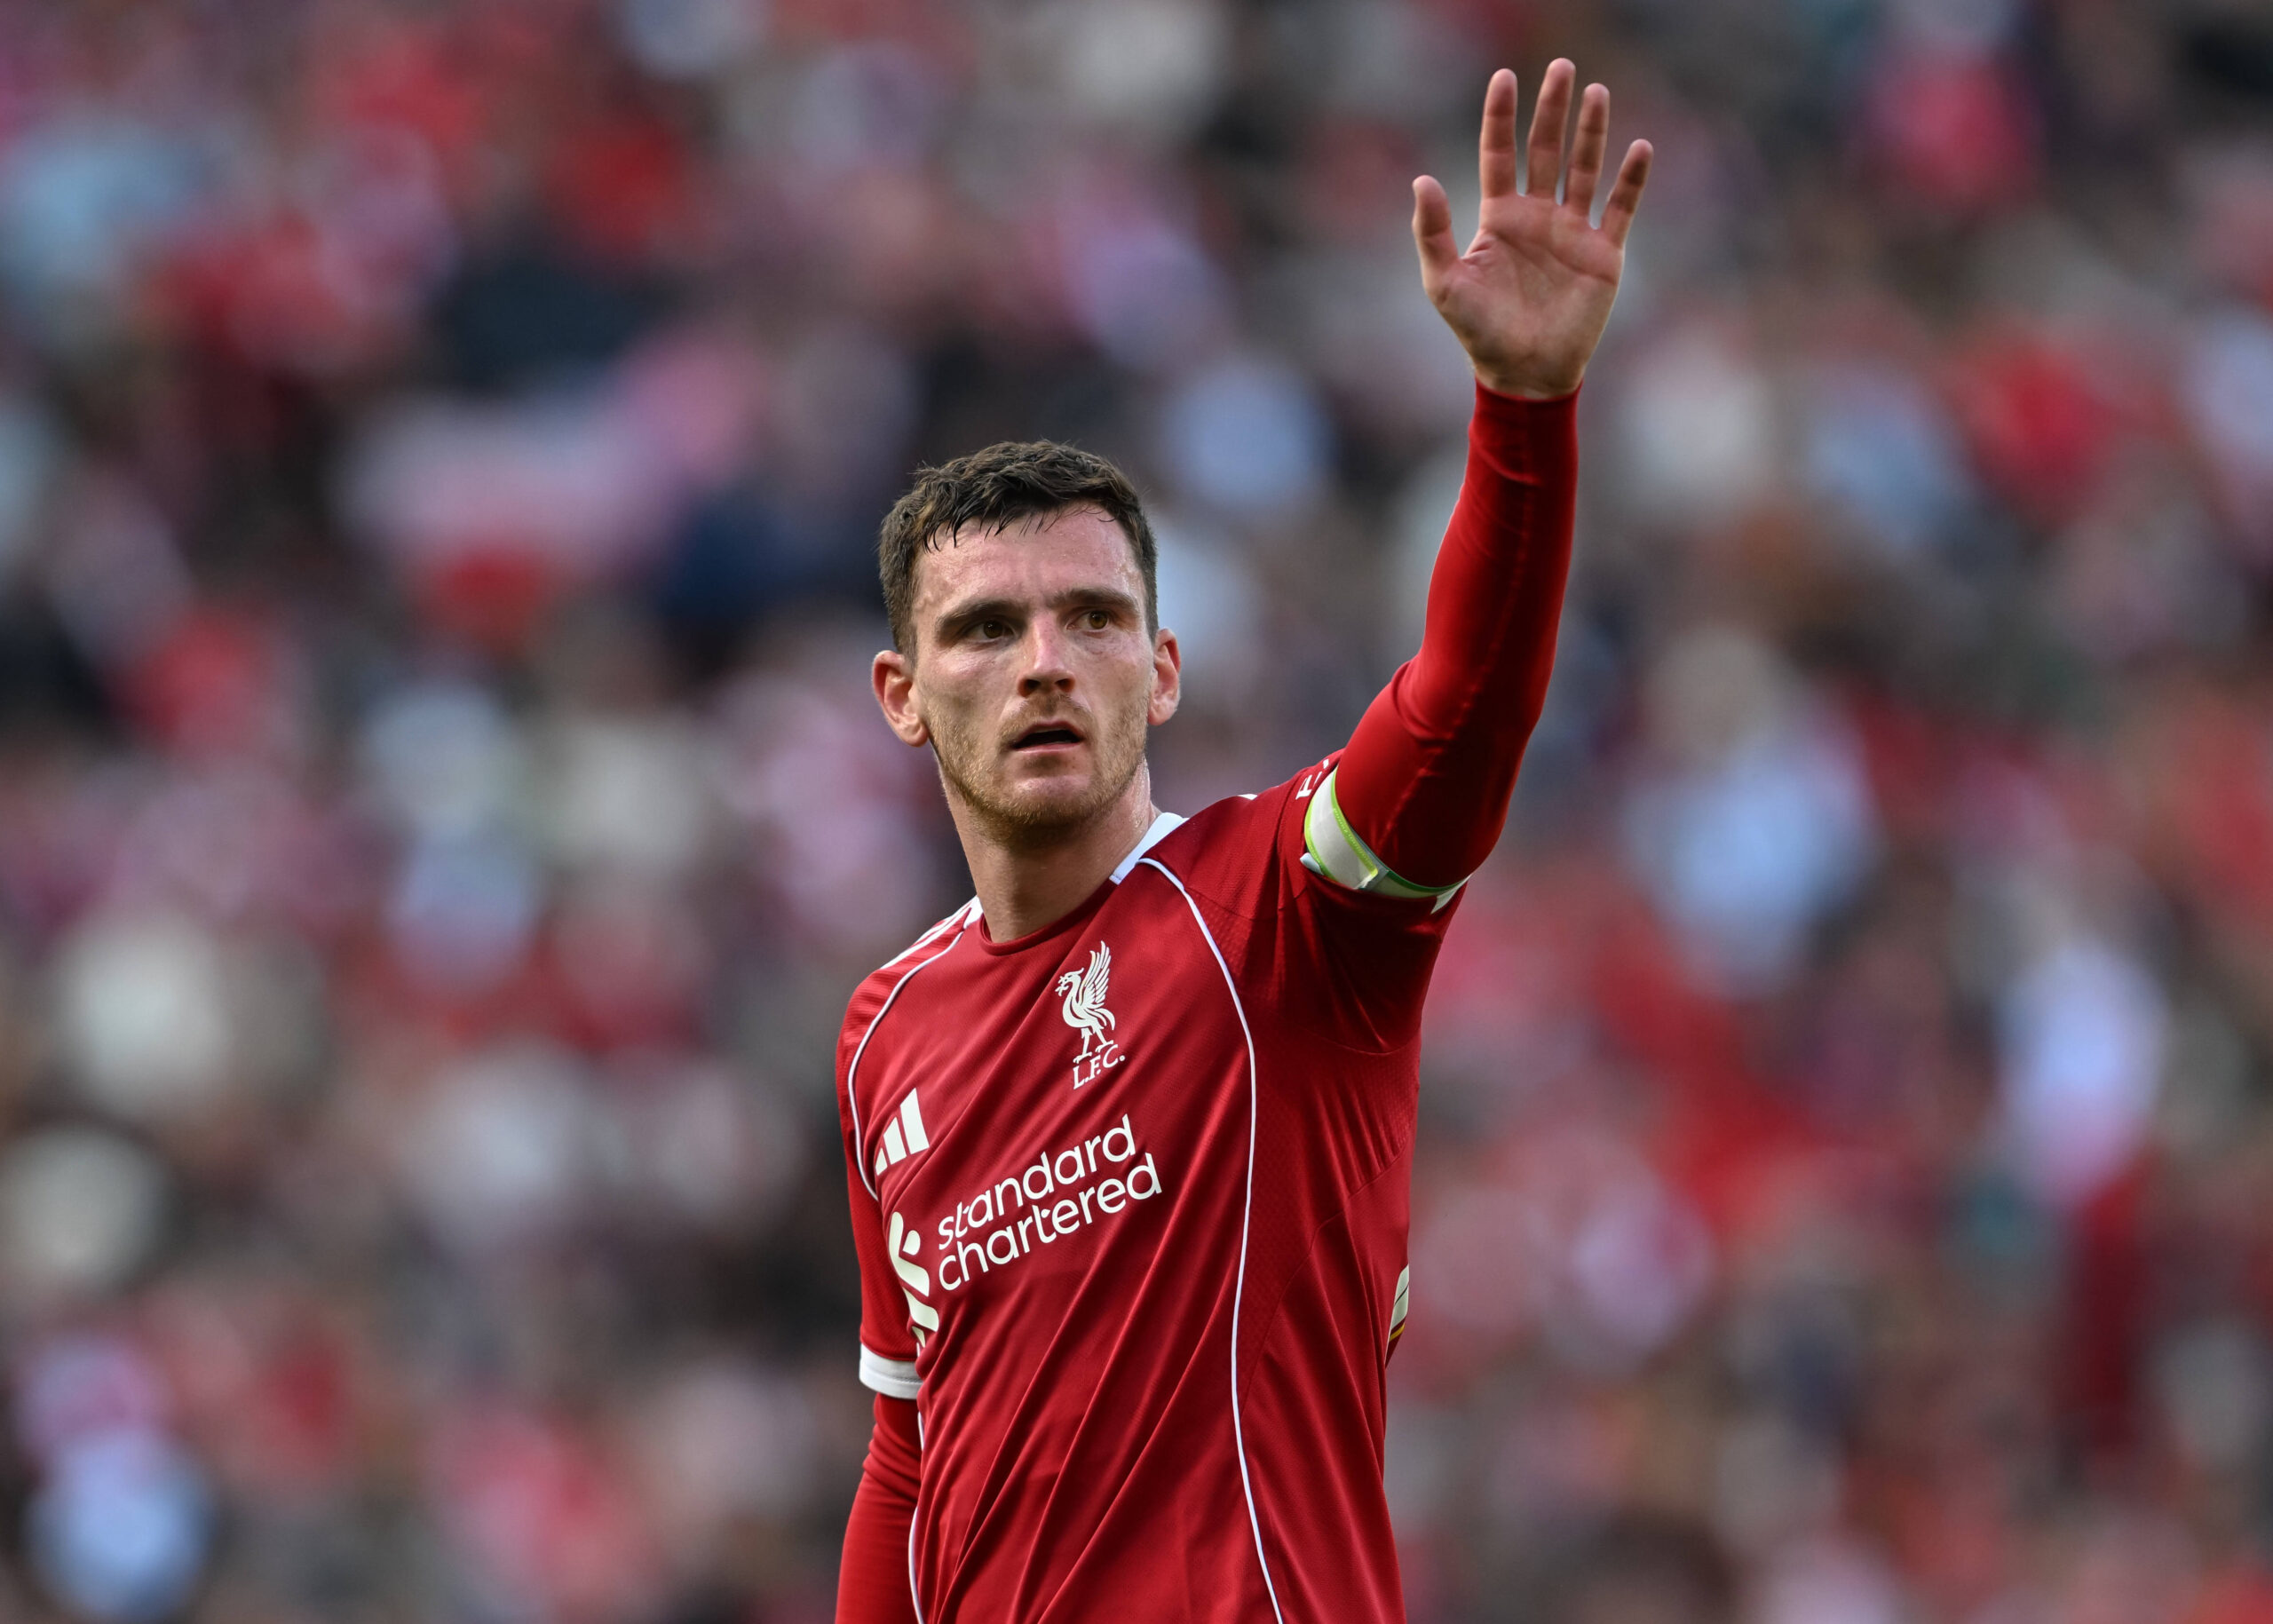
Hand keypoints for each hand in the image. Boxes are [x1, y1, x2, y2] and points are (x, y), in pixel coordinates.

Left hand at [1413, 62, 1650, 399]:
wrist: (1525, 375)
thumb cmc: (1480, 333)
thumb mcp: (1445, 284)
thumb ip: (1431, 233)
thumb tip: (1421, 180)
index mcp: (1499, 218)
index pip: (1499, 154)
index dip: (1500, 117)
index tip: (1505, 77)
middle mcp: (1537, 217)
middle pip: (1545, 150)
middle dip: (1552, 109)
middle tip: (1562, 68)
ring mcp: (1572, 232)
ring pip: (1584, 169)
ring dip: (1591, 132)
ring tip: (1596, 92)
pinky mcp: (1603, 254)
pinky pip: (1620, 209)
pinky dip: (1631, 180)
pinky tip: (1639, 148)